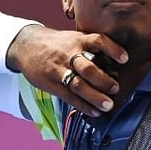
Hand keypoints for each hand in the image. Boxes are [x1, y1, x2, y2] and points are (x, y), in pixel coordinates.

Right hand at [6, 25, 128, 116]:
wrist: (25, 46)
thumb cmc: (57, 43)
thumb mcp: (73, 37)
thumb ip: (91, 47)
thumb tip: (116, 62)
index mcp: (78, 40)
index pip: (98, 41)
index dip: (113, 49)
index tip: (125, 59)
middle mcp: (69, 55)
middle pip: (88, 68)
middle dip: (104, 80)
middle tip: (116, 89)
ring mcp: (59, 70)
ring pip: (78, 85)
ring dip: (95, 97)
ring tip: (108, 105)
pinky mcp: (51, 84)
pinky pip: (68, 96)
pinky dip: (83, 105)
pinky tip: (94, 112)